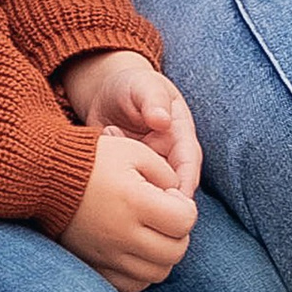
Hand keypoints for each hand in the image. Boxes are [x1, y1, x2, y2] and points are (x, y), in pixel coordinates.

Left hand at [58, 47, 202, 197]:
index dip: (185, 183)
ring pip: (151, 191)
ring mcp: (150, 167)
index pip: (189, 163)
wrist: (105, 94)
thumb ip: (153, 100)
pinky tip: (102, 176)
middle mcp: (169, 155)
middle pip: (174, 186)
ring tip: (113, 178)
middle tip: (140, 205)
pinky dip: (118, 187)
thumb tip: (162, 120)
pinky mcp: (131, 175)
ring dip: (135, 192)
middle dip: (162, 199)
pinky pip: (130, 189)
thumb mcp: (142, 86)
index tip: (175, 201)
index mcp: (180, 135)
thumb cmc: (130, 86)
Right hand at [61, 128, 196, 291]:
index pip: (185, 221)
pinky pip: (133, 286)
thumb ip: (166, 172)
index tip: (170, 197)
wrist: (45, 177)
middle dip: (179, 233)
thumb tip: (180, 198)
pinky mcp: (95, 265)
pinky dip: (142, 273)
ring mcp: (108, 255)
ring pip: (158, 273)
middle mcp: (123, 234)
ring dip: (163, 255)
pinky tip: (136, 252)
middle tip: (165, 216)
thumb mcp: (134, 152)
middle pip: (176, 251)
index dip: (186, 208)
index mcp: (136, 202)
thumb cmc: (93, 160)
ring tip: (151, 234)